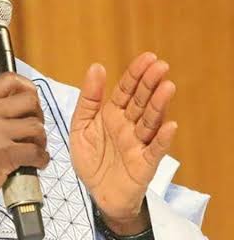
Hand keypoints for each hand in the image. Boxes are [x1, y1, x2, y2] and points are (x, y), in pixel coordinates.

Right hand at [0, 72, 48, 219]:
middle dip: (38, 115)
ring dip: (40, 140)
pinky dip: (41, 159)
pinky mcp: (2, 154)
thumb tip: (18, 108)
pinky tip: (36, 163)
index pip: (8, 79)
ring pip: (36, 126)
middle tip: (33, 130)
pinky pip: (35, 152)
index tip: (31, 102)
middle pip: (29, 100)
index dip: (27, 88)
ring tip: (33, 149)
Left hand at [70, 53, 176, 234]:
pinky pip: (154, 150)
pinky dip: (162, 138)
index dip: (135, 74)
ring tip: (167, 87)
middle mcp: (128, 125)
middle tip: (161, 65)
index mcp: (112, 114)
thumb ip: (88, 99)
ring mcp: (138, 143)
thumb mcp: (81, 126)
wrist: (97, 193)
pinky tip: (169, 125)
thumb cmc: (91, 159)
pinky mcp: (144, 163)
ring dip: (159, 105)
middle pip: (141, 101)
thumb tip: (96, 67)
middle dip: (150, 83)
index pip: (126, 90)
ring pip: (150, 121)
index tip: (148, 57)